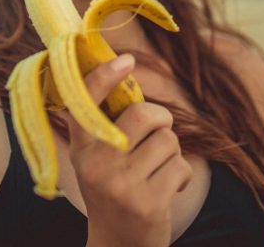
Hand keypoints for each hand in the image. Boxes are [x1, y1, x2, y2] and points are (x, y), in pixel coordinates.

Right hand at [68, 54, 192, 246]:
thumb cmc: (113, 190)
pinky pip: (181, 167)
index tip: (126, 60)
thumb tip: (124, 69)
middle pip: (144, 114)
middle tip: (160, 131)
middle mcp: (96, 164)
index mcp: (81, 148)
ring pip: (167, 140)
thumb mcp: (96, 159)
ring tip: (157, 172)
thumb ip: (106, 124)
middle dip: (162, 119)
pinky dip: (182, 176)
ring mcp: (121, 185)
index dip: (105, 77)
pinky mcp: (148, 203)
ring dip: (171, 153)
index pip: (86, 103)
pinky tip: (167, 190)